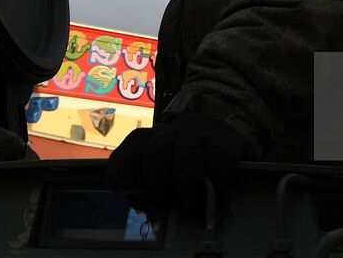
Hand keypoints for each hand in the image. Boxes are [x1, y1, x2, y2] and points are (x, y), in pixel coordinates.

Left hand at [105, 111, 250, 221]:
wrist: (227, 137)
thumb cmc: (190, 162)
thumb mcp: (168, 169)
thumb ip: (153, 185)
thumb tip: (151, 211)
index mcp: (154, 138)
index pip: (133, 145)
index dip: (122, 166)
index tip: (116, 189)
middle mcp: (174, 131)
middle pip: (157, 151)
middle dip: (157, 184)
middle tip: (164, 205)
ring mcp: (201, 134)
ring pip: (186, 156)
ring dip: (185, 188)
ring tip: (190, 209)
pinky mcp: (226, 141)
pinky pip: (218, 164)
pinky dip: (217, 188)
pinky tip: (217, 200)